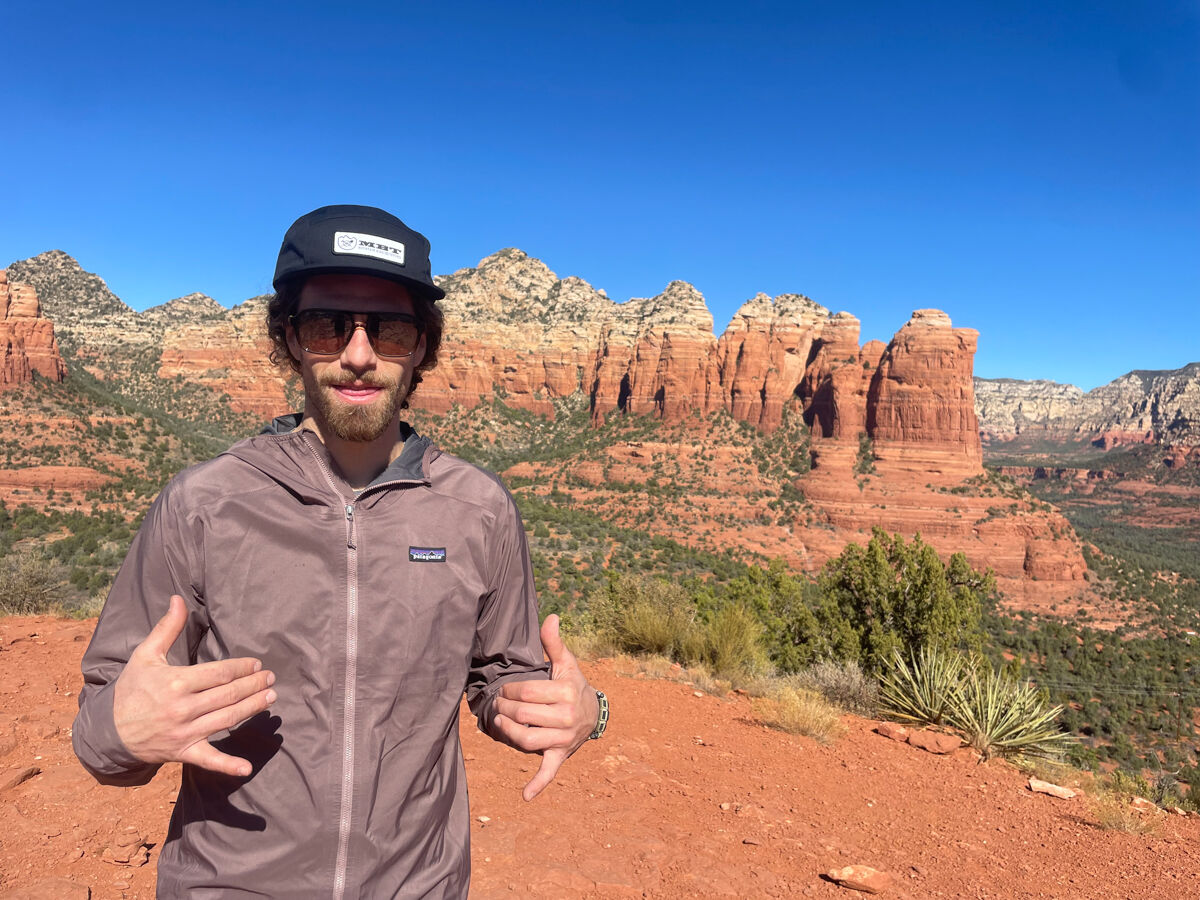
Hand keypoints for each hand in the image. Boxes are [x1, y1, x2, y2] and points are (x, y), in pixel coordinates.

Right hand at [112, 595, 276, 776]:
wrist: (108, 729)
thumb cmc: (131, 689)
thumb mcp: (145, 655)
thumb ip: (166, 628)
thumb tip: (178, 599)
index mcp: (176, 683)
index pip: (219, 674)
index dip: (242, 668)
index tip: (256, 664)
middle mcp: (182, 708)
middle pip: (228, 695)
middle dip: (253, 685)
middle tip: (270, 678)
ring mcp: (184, 732)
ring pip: (227, 719)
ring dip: (252, 709)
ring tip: (270, 698)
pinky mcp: (183, 752)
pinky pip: (208, 760)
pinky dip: (227, 765)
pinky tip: (247, 768)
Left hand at [493, 614, 599, 800]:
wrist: (594, 713)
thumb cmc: (574, 684)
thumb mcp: (566, 663)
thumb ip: (554, 643)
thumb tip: (550, 616)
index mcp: (566, 692)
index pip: (526, 693)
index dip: (509, 691)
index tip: (503, 689)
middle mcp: (566, 717)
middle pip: (523, 715)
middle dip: (504, 708)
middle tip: (497, 703)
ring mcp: (563, 738)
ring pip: (527, 740)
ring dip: (508, 733)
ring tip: (499, 722)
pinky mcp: (560, 755)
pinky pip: (549, 771)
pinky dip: (537, 784)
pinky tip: (525, 795)